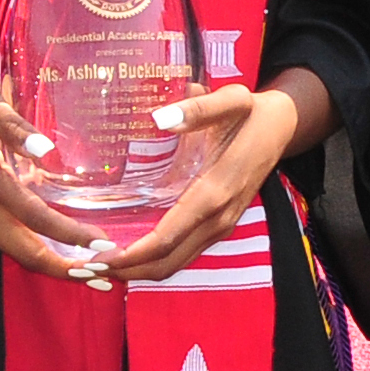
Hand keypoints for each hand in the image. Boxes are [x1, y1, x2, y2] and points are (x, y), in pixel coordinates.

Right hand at [0, 77, 110, 280]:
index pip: (34, 217)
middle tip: (105, 277)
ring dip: (53, 265)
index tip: (103, 245)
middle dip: (65, 269)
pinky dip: (37, 251)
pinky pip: (8, 240)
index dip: (70, 234)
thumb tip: (46, 150)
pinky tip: (63, 252)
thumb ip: (13, 125)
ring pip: (16, 251)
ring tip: (92, 272)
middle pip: (25, 252)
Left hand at [94, 82, 307, 283]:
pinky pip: (183, 254)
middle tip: (86, 266)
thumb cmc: (252, 112)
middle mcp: (219, 217)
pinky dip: (154, 261)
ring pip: (176, 263)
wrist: (283, 127)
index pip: (169, 236)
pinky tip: (128, 253)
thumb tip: (161, 119)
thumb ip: (199, 109)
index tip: (100, 257)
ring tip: (99, 265)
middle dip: (128, 270)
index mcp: (216, 191)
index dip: (133, 253)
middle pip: (169, 261)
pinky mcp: (219, 225)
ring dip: (139, 270)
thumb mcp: (232, 100)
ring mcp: (221, 225)